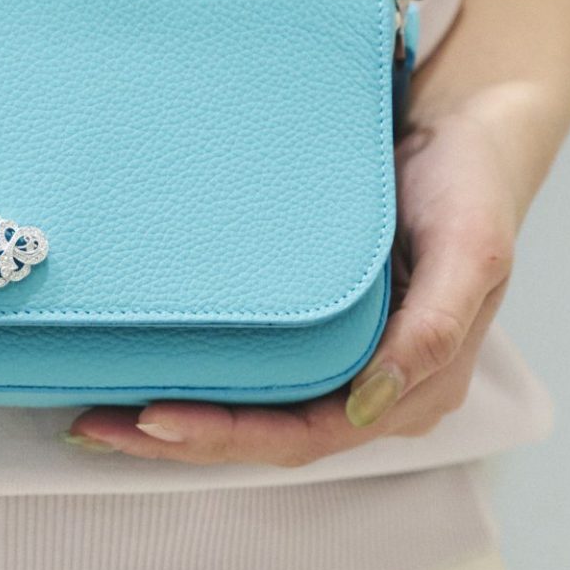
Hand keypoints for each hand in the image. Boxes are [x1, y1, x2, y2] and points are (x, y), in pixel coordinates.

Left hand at [64, 96, 529, 467]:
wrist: (469, 129)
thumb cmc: (473, 185)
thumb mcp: (472, 250)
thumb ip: (433, 330)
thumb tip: (367, 401)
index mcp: (413, 388)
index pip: (304, 437)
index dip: (226, 437)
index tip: (152, 419)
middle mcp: (373, 388)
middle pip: (265, 436)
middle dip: (180, 440)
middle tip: (96, 427)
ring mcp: (343, 358)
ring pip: (254, 410)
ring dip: (179, 418)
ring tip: (98, 414)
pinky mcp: (317, 325)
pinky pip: (253, 367)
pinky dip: (197, 374)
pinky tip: (143, 365)